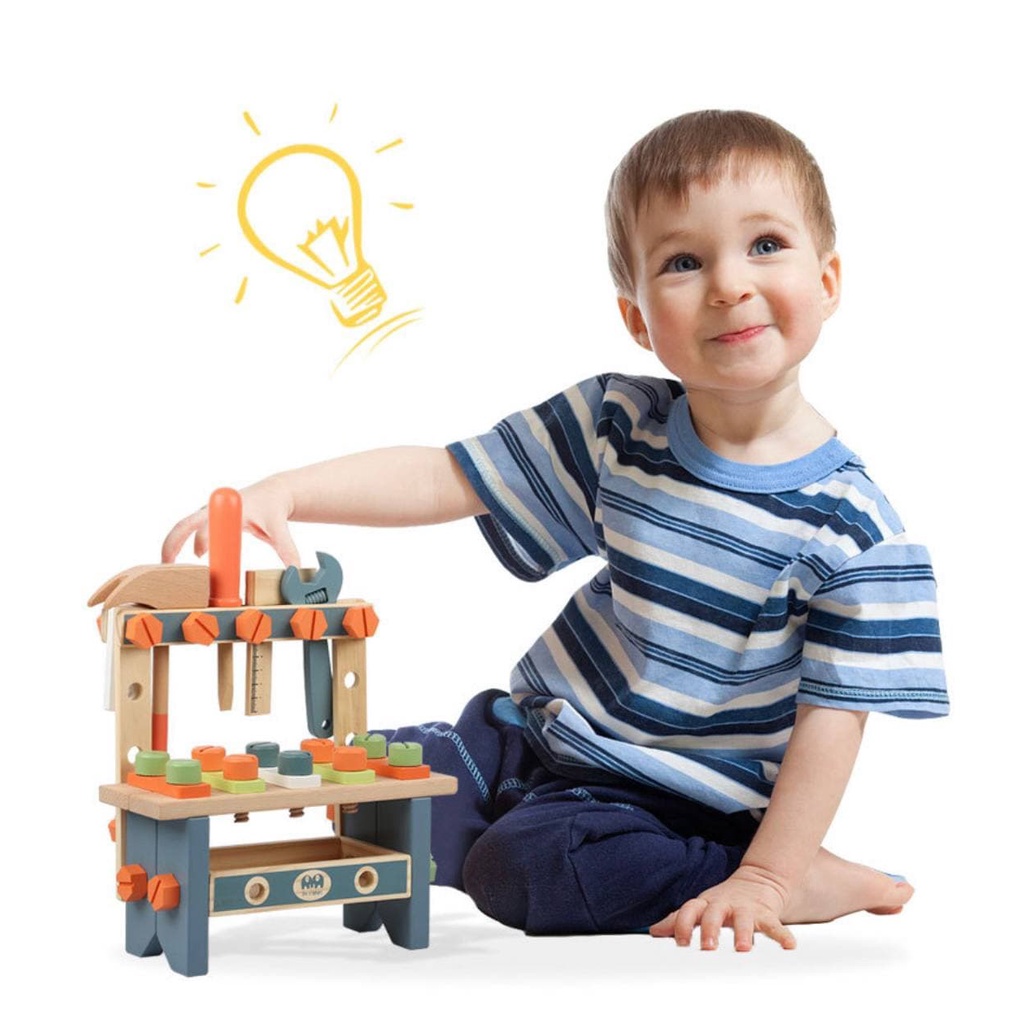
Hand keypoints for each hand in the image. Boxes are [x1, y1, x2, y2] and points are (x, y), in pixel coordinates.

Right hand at [161, 476, 299, 566]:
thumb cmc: (273, 509)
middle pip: (185, 525)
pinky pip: (188, 532)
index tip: (197, 558)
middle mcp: (214, 510)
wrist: (273, 493)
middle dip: (172, 544)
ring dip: (173, 547)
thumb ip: (287, 549)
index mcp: (229, 511)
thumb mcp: (279, 529)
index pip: (211, 527)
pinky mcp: (207, 519)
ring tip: (170, 572)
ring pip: (183, 529)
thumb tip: (294, 571)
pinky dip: (181, 545)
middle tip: (166, 567)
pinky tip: (180, 565)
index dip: (201, 542)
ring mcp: (207, 514)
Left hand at [650, 864, 796, 951]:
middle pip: (714, 913)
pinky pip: (775, 925)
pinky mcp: (767, 914)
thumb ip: (679, 919)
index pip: (690, 909)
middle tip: (708, 947)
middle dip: (711, 929)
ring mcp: (746, 908)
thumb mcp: (701, 907)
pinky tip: (789, 946)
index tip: (680, 942)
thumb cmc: (723, 901)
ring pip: (744, 919)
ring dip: (743, 933)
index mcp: (706, 903)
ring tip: (743, 949)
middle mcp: (724, 904)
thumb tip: (654, 931)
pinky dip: (782, 935)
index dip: (683, 924)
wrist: (757, 880)